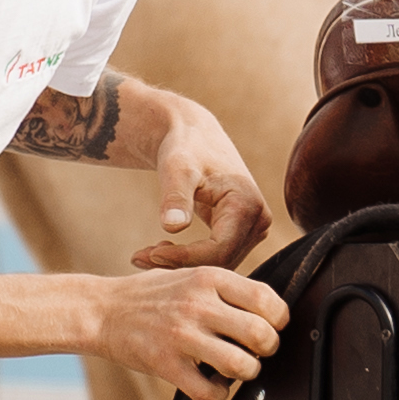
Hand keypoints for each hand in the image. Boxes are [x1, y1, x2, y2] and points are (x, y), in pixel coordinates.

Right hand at [95, 262, 286, 398]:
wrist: (103, 311)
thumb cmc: (151, 294)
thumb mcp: (191, 275)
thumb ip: (227, 289)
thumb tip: (269, 312)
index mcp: (209, 278)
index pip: (266, 299)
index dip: (278, 319)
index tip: (272, 326)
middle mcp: (198, 304)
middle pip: (260, 334)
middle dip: (268, 348)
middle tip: (257, 351)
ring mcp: (182, 336)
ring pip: (240, 366)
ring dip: (247, 372)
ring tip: (235, 369)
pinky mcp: (167, 364)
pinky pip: (209, 392)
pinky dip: (218, 393)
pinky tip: (211, 383)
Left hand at [143, 99, 269, 267]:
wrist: (194, 135)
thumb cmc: (185, 147)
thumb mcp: (177, 169)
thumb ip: (176, 197)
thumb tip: (172, 226)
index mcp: (247, 204)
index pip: (219, 250)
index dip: (183, 258)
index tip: (149, 253)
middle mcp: (259, 219)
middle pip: (221, 260)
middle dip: (179, 263)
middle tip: (139, 258)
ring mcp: (254, 227)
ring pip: (218, 263)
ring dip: (182, 263)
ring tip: (145, 253)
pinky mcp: (243, 232)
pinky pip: (217, 256)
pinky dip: (188, 258)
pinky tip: (161, 249)